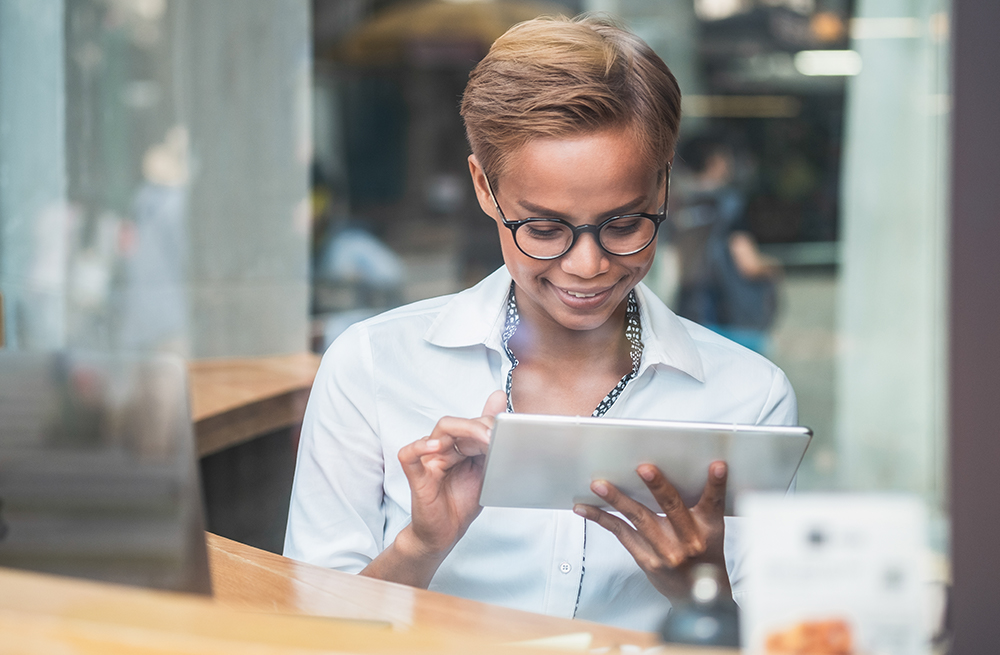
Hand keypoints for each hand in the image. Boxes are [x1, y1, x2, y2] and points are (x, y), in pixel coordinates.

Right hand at [396, 390, 507, 558]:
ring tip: (483, 439)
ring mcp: (427, 460)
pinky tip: (436, 446)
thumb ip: (489, 438)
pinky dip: (420, 447)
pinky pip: (410, 454)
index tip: (506, 432)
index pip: (470, 424)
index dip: (488, 425)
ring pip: (438, 434)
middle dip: (478, 427)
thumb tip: (499, 399)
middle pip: (454, 424)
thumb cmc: (461, 502)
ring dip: (463, 432)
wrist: (446, 533)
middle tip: (496, 436)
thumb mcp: (484, 469)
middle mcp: (440, 449)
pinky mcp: (416, 475)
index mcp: (457, 446)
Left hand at [573, 462, 728, 602]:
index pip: (714, 502)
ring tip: (599, 485)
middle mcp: (689, 540)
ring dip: (617, 499)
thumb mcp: (710, 531)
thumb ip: (696, 506)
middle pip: (672, 507)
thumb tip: (672, 473)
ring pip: (639, 518)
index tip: (717, 466)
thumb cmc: (702, 555)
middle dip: (658, 486)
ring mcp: (665, 552)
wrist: (696, 596)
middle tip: (644, 468)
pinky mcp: (646, 559)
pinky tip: (585, 508)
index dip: (717, 483)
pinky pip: (621, 533)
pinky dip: (602, 518)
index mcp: (708, 528)